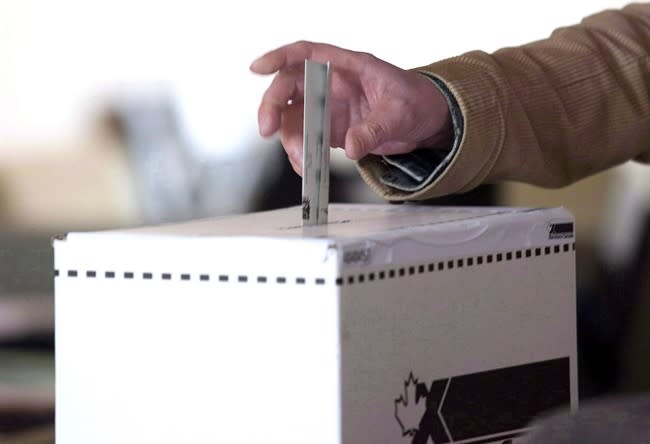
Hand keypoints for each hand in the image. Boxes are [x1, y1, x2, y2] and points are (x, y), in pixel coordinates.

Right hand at [250, 41, 451, 174]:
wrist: (427, 122)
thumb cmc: (416, 101)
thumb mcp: (400, 113)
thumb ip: (374, 129)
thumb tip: (351, 146)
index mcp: (347, 67)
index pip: (306, 54)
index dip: (279, 58)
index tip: (259, 68)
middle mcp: (332, 85)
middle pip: (290, 88)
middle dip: (273, 107)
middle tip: (268, 129)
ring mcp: (329, 108)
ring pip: (293, 119)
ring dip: (290, 140)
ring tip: (303, 162)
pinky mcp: (330, 131)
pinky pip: (307, 140)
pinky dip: (303, 155)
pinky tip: (308, 167)